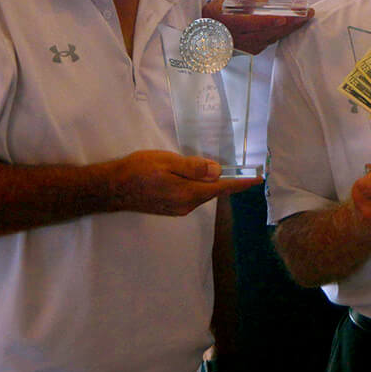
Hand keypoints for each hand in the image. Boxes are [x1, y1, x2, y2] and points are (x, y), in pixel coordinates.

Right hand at [109, 150, 259, 215]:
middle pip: (212, 191)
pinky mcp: (170, 208)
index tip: (258, 180)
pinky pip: (191, 196)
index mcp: (189, 194)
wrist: (112, 188)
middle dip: (225, 180)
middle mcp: (186, 205)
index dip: (240, 183)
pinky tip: (191, 176)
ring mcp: (177, 209)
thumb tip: (217, 171)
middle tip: (236, 167)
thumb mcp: (167, 162)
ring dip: (208, 183)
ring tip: (211, 168)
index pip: (221, 188)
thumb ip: (193, 167)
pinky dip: (197, 186)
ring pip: (201, 194)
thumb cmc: (139, 170)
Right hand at [203, 0, 313, 54]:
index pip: (248, 24)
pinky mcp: (251, 50)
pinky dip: (282, 33)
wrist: (204, 33)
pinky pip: (270, 41)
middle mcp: (236, 38)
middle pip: (266, 33)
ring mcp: (244, 47)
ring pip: (270, 38)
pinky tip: (294, 25)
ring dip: (289, 29)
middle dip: (288, 24)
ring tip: (305, 17)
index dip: (266, 22)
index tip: (282, 19)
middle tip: (306, 14)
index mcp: (226, 22)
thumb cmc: (216, 10)